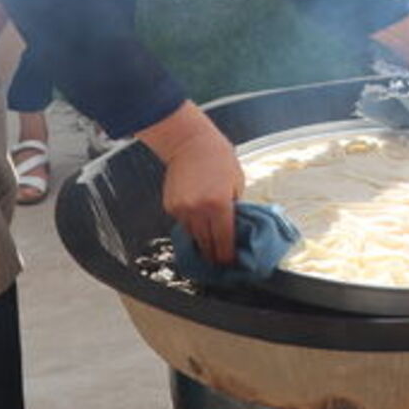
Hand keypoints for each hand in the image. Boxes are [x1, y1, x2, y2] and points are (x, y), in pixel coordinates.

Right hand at [138, 103, 243, 264]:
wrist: (190, 143)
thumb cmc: (219, 158)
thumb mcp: (238, 182)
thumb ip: (236, 207)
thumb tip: (236, 228)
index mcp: (219, 205)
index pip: (224, 240)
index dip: (227, 256)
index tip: (230, 264)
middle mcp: (199, 210)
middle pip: (207, 243)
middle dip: (214, 255)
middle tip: (220, 262)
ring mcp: (182, 209)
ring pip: (194, 236)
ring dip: (202, 242)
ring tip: (210, 247)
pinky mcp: (171, 206)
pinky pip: (183, 224)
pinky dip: (191, 226)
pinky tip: (198, 222)